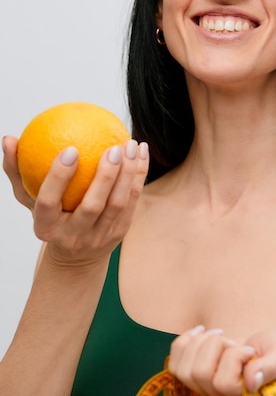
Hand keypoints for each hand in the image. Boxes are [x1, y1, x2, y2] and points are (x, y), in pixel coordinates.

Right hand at [2, 134, 149, 265]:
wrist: (75, 257)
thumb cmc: (50, 217)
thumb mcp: (29, 198)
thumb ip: (17, 170)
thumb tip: (9, 138)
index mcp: (45, 226)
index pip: (48, 201)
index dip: (58, 177)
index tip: (70, 149)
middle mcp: (73, 235)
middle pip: (92, 206)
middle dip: (105, 176)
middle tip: (113, 147)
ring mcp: (99, 237)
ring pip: (117, 204)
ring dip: (128, 174)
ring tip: (131, 144)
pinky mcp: (120, 233)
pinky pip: (133, 201)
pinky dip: (138, 176)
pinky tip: (141, 152)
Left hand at [168, 326, 275, 395]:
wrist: (270, 354)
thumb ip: (271, 367)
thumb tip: (252, 381)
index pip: (223, 383)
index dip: (234, 357)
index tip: (250, 350)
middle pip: (200, 374)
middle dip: (215, 345)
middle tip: (232, 342)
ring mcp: (205, 391)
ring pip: (184, 369)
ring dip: (201, 342)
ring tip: (220, 337)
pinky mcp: (194, 378)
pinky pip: (175, 363)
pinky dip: (184, 341)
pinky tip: (200, 331)